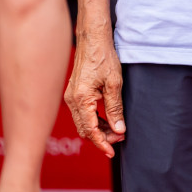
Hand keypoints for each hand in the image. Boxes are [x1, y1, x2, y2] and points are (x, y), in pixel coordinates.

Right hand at [64, 29, 125, 157]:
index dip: (102, 143)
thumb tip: (119, 129)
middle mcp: (72, 101)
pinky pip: (82, 114)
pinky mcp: (74, 93)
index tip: (112, 152)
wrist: (93, 39)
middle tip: (119, 139)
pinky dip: (94, 120)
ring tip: (116, 130)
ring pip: (83, 123)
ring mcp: (71, 97)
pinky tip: (107, 120)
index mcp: (81, 99)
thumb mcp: (114, 83)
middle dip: (101, 138)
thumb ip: (115, 108)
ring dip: (98, 129)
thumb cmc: (104, 57)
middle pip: (85, 130)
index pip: (91, 130)